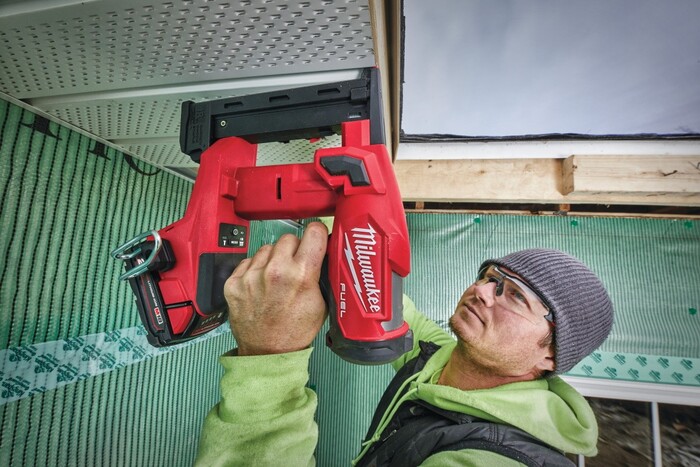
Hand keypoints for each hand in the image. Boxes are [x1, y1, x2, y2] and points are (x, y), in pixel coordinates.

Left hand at [224, 222, 328, 355]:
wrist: (266, 352)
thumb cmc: (295, 331)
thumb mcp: (321, 303)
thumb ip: (320, 274)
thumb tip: (324, 252)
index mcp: (301, 275)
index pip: (313, 231)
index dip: (317, 234)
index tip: (316, 238)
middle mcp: (275, 270)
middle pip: (289, 237)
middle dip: (294, 249)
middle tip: (295, 266)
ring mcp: (251, 276)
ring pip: (267, 248)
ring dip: (273, 258)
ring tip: (276, 279)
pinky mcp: (234, 282)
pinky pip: (248, 261)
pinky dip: (255, 269)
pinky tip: (262, 285)